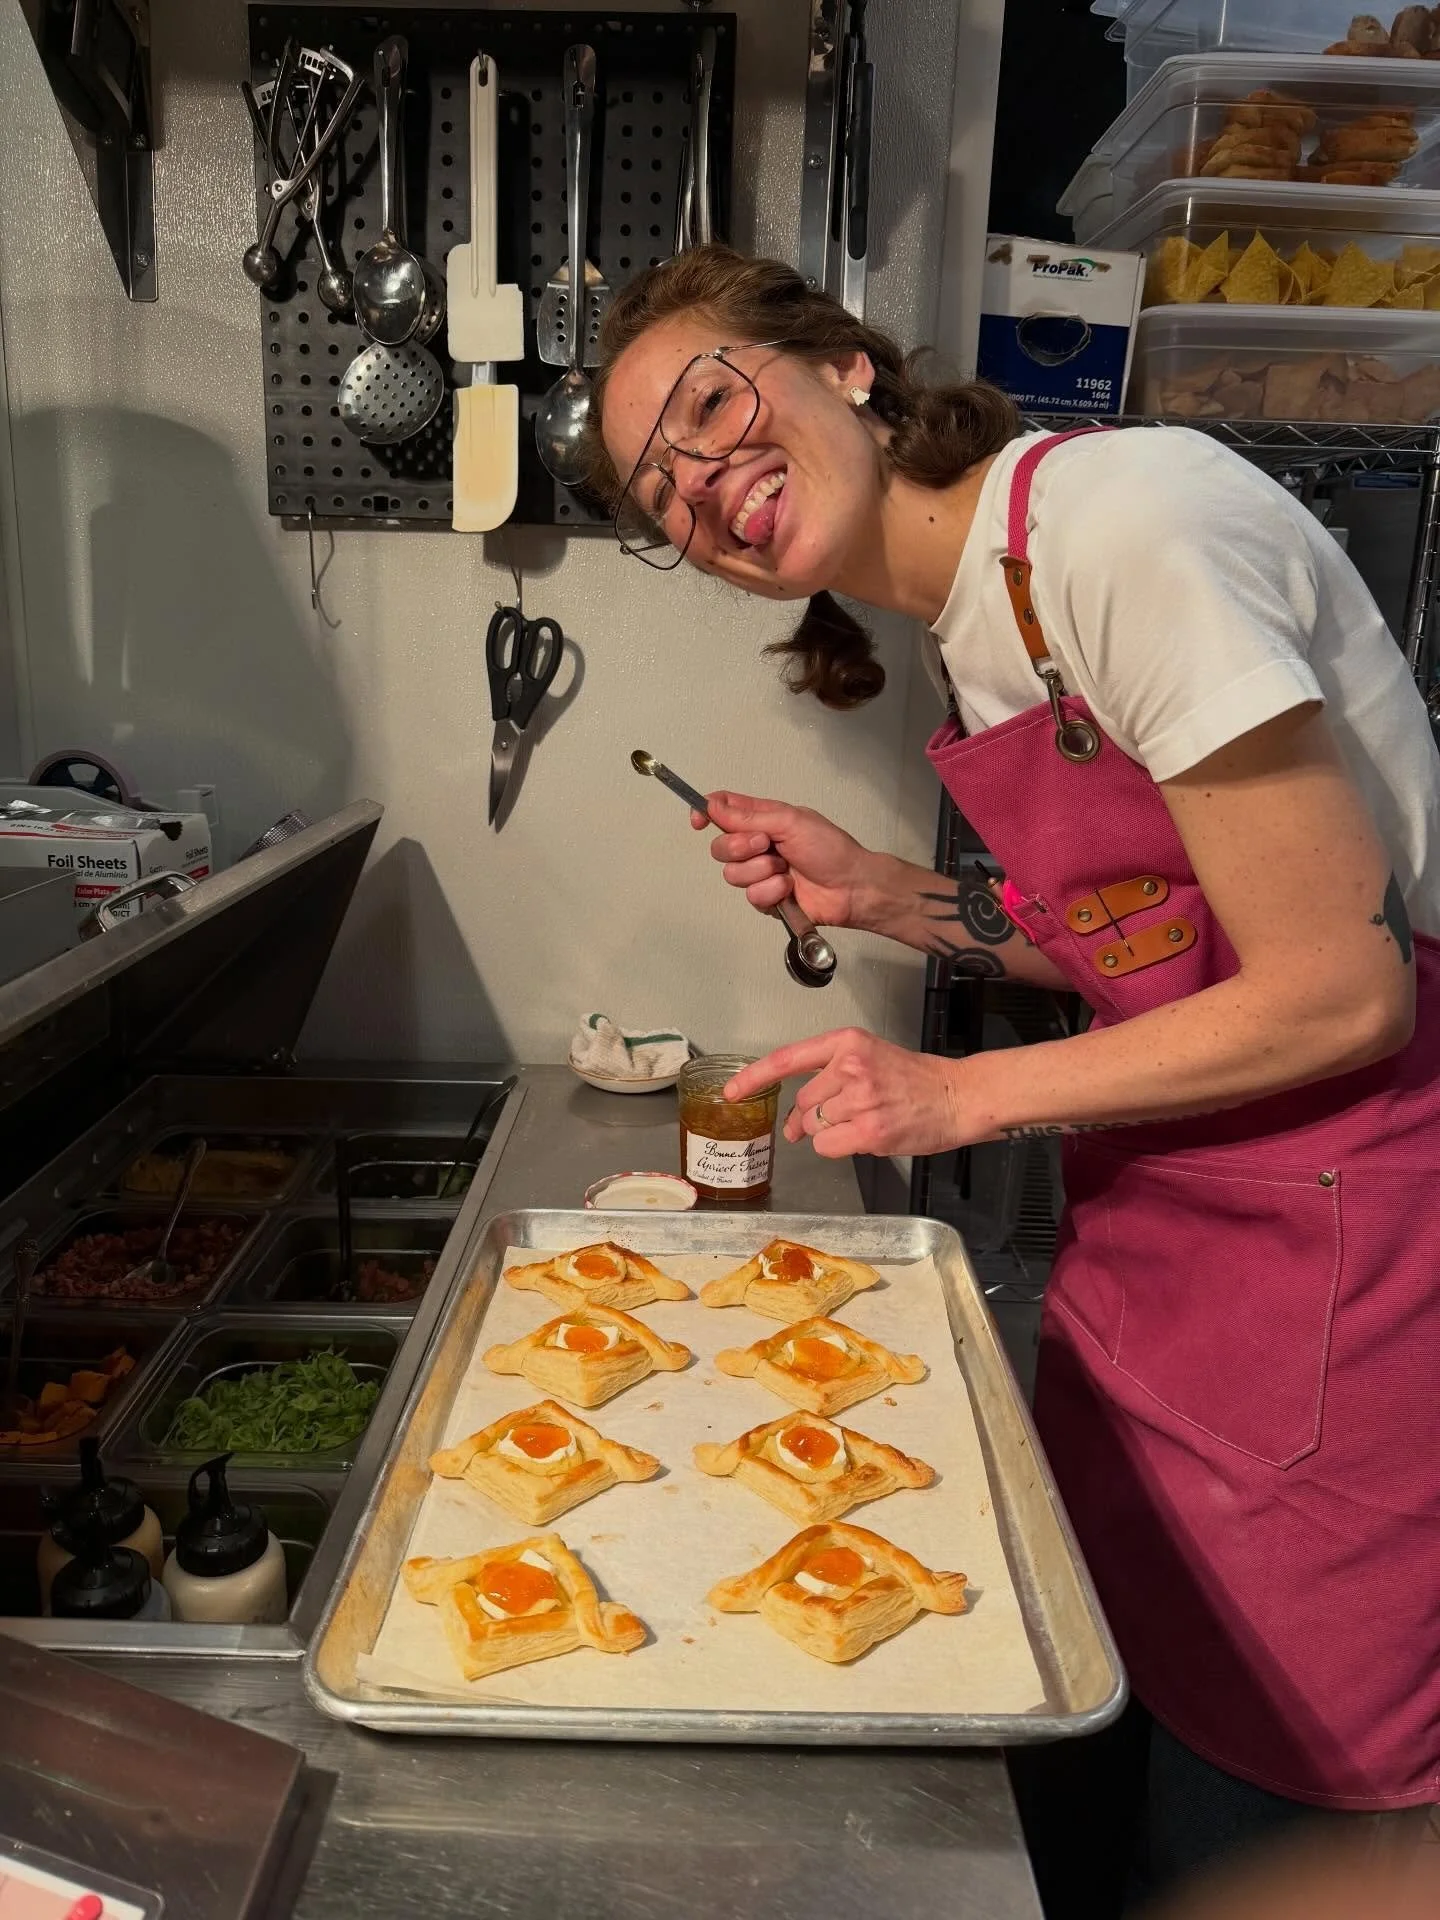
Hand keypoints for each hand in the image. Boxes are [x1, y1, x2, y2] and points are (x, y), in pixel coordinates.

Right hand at [696, 791, 874, 930]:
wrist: (852, 887)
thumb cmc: (829, 848)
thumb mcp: (791, 821)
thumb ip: (749, 816)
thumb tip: (712, 805)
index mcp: (763, 819)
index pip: (723, 809)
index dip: (706, 812)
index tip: (699, 820)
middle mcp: (757, 845)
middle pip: (720, 846)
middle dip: (740, 847)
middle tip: (767, 846)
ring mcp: (760, 874)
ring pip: (732, 875)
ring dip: (761, 871)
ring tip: (786, 871)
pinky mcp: (766, 899)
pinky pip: (751, 896)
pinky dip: (771, 891)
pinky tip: (789, 890)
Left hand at [726, 1030, 972, 1159]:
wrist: (956, 1096)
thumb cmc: (913, 1080)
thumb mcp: (869, 1059)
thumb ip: (827, 1081)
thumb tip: (791, 1122)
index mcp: (847, 1042)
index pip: (788, 1059)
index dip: (754, 1077)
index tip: (731, 1092)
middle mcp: (850, 1066)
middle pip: (803, 1103)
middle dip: (814, 1117)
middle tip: (846, 1115)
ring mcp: (859, 1098)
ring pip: (814, 1127)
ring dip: (832, 1132)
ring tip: (866, 1120)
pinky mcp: (869, 1129)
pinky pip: (828, 1146)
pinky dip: (840, 1148)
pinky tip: (868, 1135)